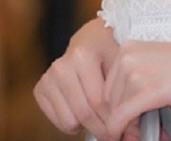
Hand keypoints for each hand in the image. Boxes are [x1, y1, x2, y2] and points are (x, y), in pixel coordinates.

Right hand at [34, 17, 118, 138]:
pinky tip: (83, 108)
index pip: (98, 101)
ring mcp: (49, 77)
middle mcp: (62, 65)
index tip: (123, 130)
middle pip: (83, 113)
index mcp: (83, 55)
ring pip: (69, 121)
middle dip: (101, 128)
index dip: (112, 119)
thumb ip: (124, 90)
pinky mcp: (40, 88)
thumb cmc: (110, 50)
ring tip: (98, 114)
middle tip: (113, 134)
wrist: (91, 38)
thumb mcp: (121, 60)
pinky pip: (58, 122)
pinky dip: (72, 123)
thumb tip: (130, 129)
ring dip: (87, 126)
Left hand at [104, 33, 170, 138]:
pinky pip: (120, 120)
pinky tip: (139, 136)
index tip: (130, 122)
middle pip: (106, 102)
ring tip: (146, 133)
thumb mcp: (156, 66)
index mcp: (127, 48)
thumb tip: (117, 115)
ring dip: (127, 130)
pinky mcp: (147, 90)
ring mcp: (136, 72)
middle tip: (139, 132)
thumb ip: (135, 82)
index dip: (115, 110)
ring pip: (113, 113)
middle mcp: (127, 56)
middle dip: (121, 122)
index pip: (104, 88)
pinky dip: (125, 134)